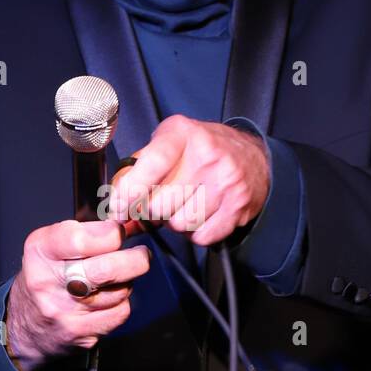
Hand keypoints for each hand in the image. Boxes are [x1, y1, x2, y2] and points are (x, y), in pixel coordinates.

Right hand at [5, 217, 150, 370]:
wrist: (26, 324)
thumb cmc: (46, 276)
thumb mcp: (52, 245)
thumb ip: (87, 231)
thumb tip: (129, 223)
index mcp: (40, 252)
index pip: (79, 239)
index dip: (110, 234)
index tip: (119, 233)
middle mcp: (48, 283)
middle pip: (106, 270)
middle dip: (135, 259)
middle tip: (141, 254)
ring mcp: (64, 312)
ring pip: (119, 292)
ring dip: (126, 282)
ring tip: (114, 278)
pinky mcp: (80, 333)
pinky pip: (120, 313)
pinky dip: (121, 303)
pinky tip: (108, 299)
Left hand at [109, 115, 270, 246]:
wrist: (254, 156)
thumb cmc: (202, 151)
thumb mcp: (169, 143)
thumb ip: (138, 170)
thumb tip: (116, 210)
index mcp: (182, 134)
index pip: (151, 164)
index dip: (129, 191)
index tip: (118, 208)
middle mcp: (206, 155)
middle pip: (160, 204)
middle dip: (152, 211)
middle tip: (158, 204)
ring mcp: (226, 181)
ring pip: (180, 223)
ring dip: (174, 222)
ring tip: (183, 205)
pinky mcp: (238, 206)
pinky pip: (201, 236)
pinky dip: (195, 233)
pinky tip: (200, 214)